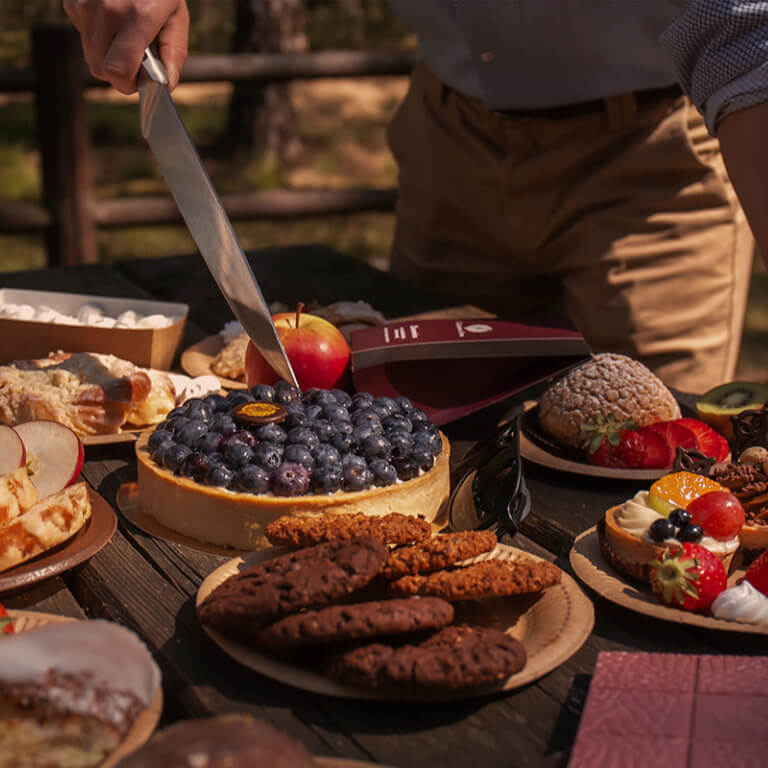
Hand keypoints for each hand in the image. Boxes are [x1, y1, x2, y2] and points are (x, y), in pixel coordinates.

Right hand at [63, 0, 188, 93]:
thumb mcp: (177, 17)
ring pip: (90, 56)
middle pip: (101, 69)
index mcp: (137, 17)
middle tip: (135, 60)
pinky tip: (112, 23)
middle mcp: (107, 11)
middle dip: (119, 73)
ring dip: (108, 56)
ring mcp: (86, 5)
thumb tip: (167, 84)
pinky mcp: (73, 3)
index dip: (128, 84)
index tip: (138, 80)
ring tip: (125, 36)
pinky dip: (98, 39)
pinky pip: (83, 38)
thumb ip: (174, 53)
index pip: (118, 71)